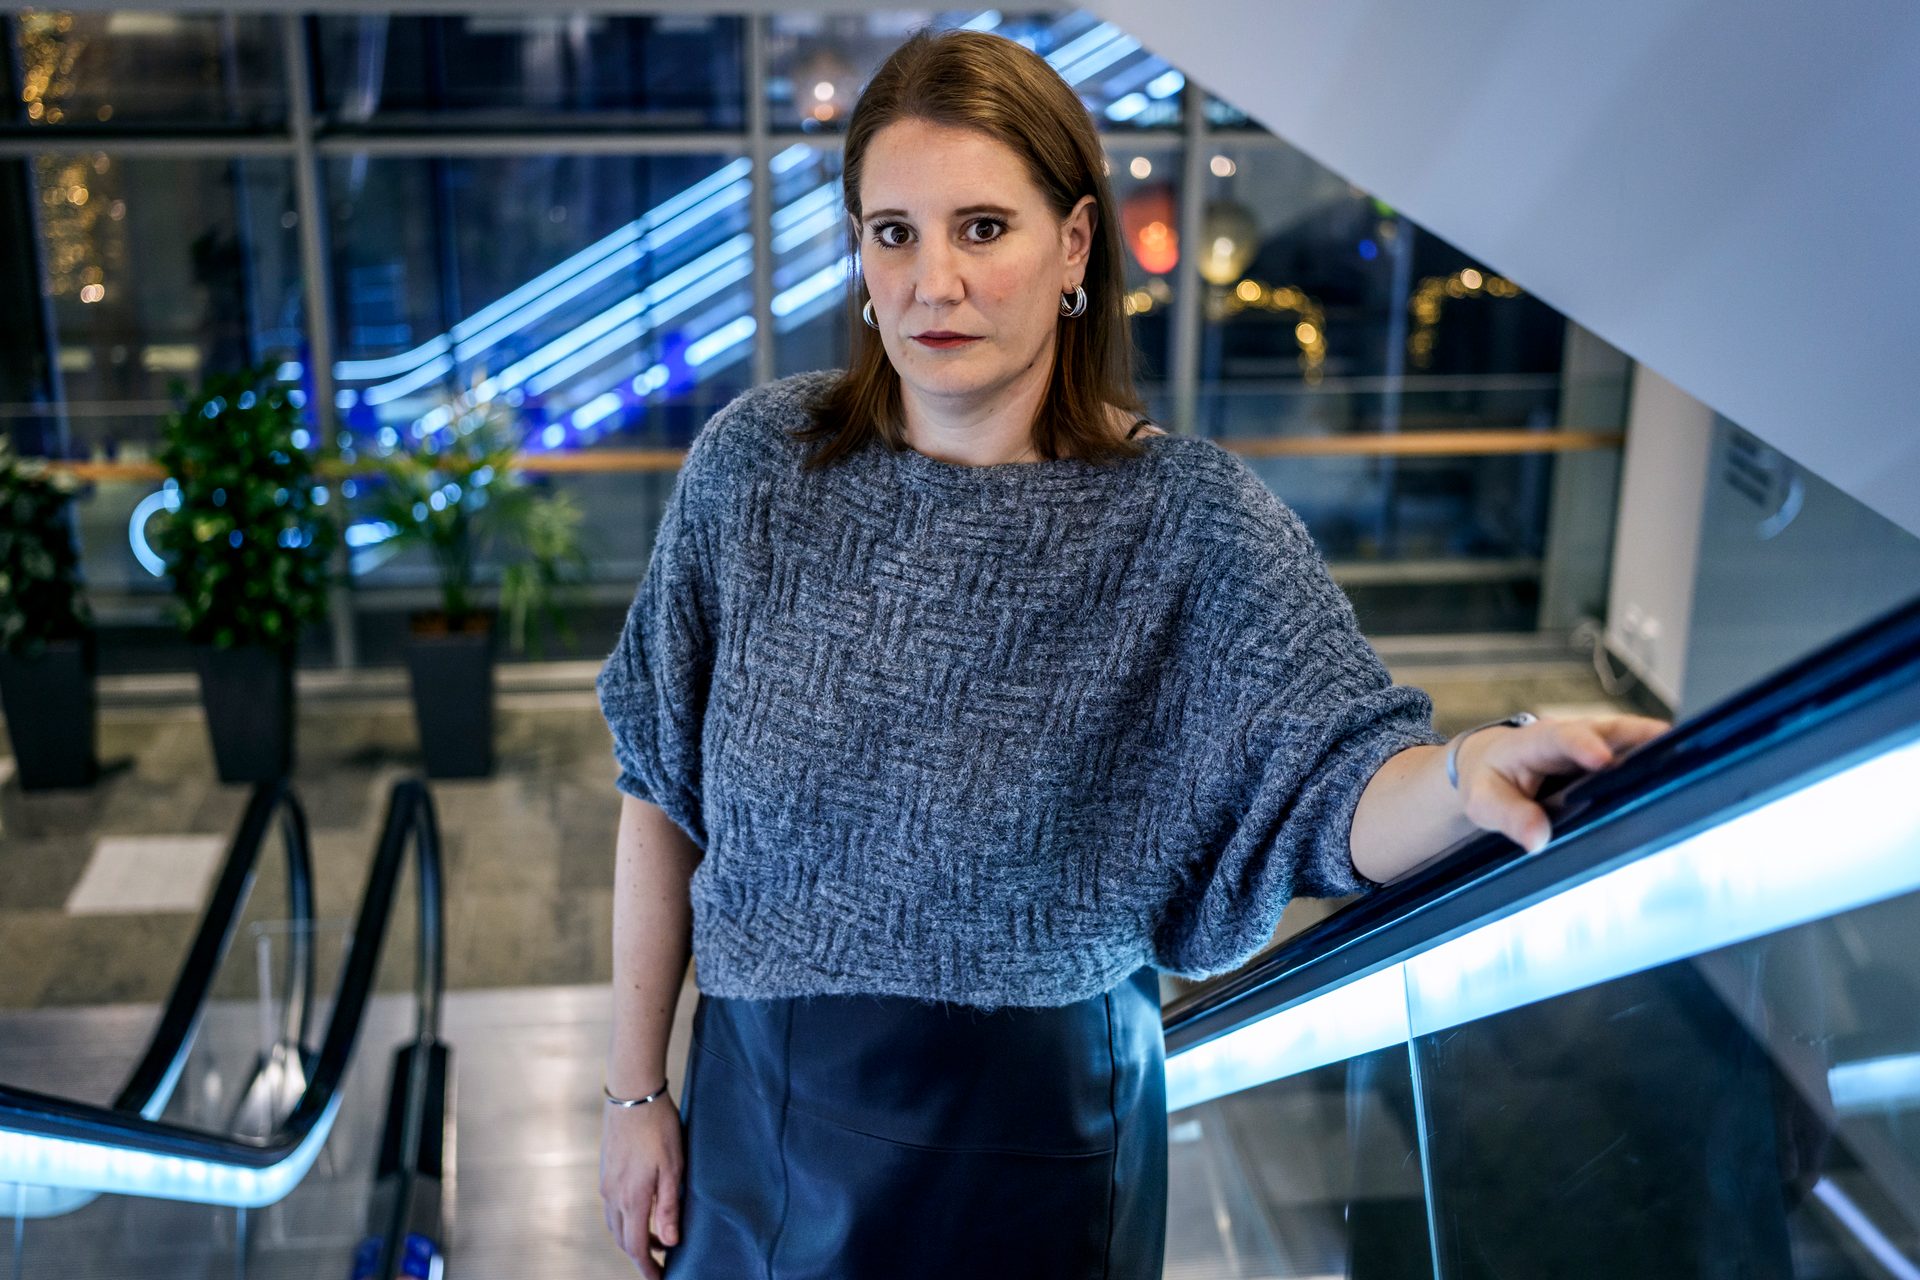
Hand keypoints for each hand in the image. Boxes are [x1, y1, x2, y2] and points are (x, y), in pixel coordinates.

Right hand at [600, 1093, 684, 1276]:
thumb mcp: (673, 1167)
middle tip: (660, 1264)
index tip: (660, 1279)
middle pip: (622, 1239)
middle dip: (640, 1256)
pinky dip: (627, 1219)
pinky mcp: (606, 1171)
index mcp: (631, 1198)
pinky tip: (643, 1211)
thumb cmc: (658, 1127)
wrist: (632, 1093)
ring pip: (615, 1224)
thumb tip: (670, 1242)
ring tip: (657, 1240)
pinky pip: (613, 1207)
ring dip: (633, 1237)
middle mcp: (613, 1195)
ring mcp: (606, 1183)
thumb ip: (670, 1207)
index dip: (647, 1267)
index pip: (635, 1247)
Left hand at [1452, 712, 1671, 854]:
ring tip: (1696, 769)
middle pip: (1613, 731)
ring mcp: (1597, 746)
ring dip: (1661, 753)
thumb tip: (1538, 841)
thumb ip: (1509, 816)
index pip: (1562, 738)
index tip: (1601, 759)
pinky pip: (1638, 761)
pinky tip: (1687, 787)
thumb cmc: (1490, 781)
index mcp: (1537, 741)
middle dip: (1642, 739)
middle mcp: (1574, 737)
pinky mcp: (1612, 762)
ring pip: (1634, 744)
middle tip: (1675, 753)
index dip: (1584, 745)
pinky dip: (1660, 769)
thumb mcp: (1484, 801)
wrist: (1492, 766)